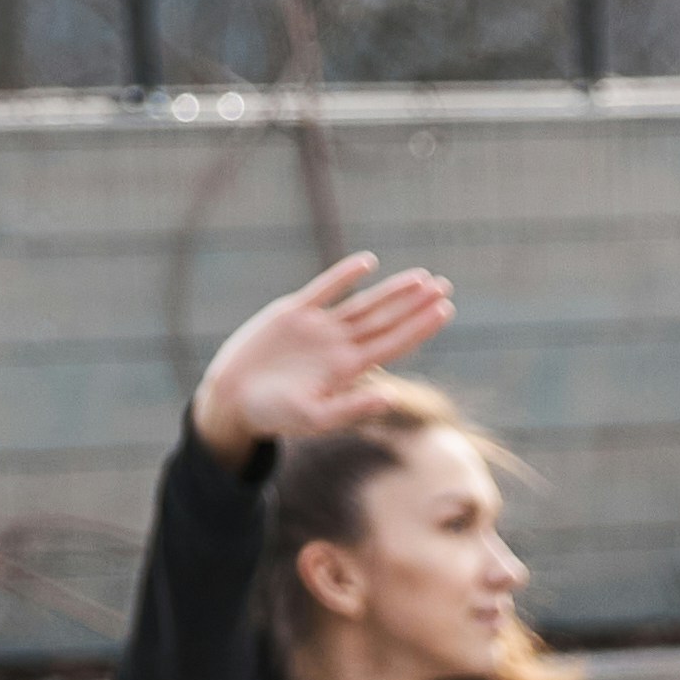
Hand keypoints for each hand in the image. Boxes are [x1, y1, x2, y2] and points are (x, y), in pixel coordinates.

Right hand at [193, 253, 451, 459]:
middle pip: (386, 320)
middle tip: (445, 286)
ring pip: (363, 303)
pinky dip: (344, 275)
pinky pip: (324, 288)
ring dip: (392, 290)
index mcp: (349, 370)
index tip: (445, 310)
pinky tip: (368, 262)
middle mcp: (340, 346)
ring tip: (421, 277)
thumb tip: (391, 397)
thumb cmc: (275, 415)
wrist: (234, 399)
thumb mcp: (315, 417)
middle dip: (415, 304)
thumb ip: (353, 408)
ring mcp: (319, 328)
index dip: (420, 327)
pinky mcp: (293, 313)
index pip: (394, 344)